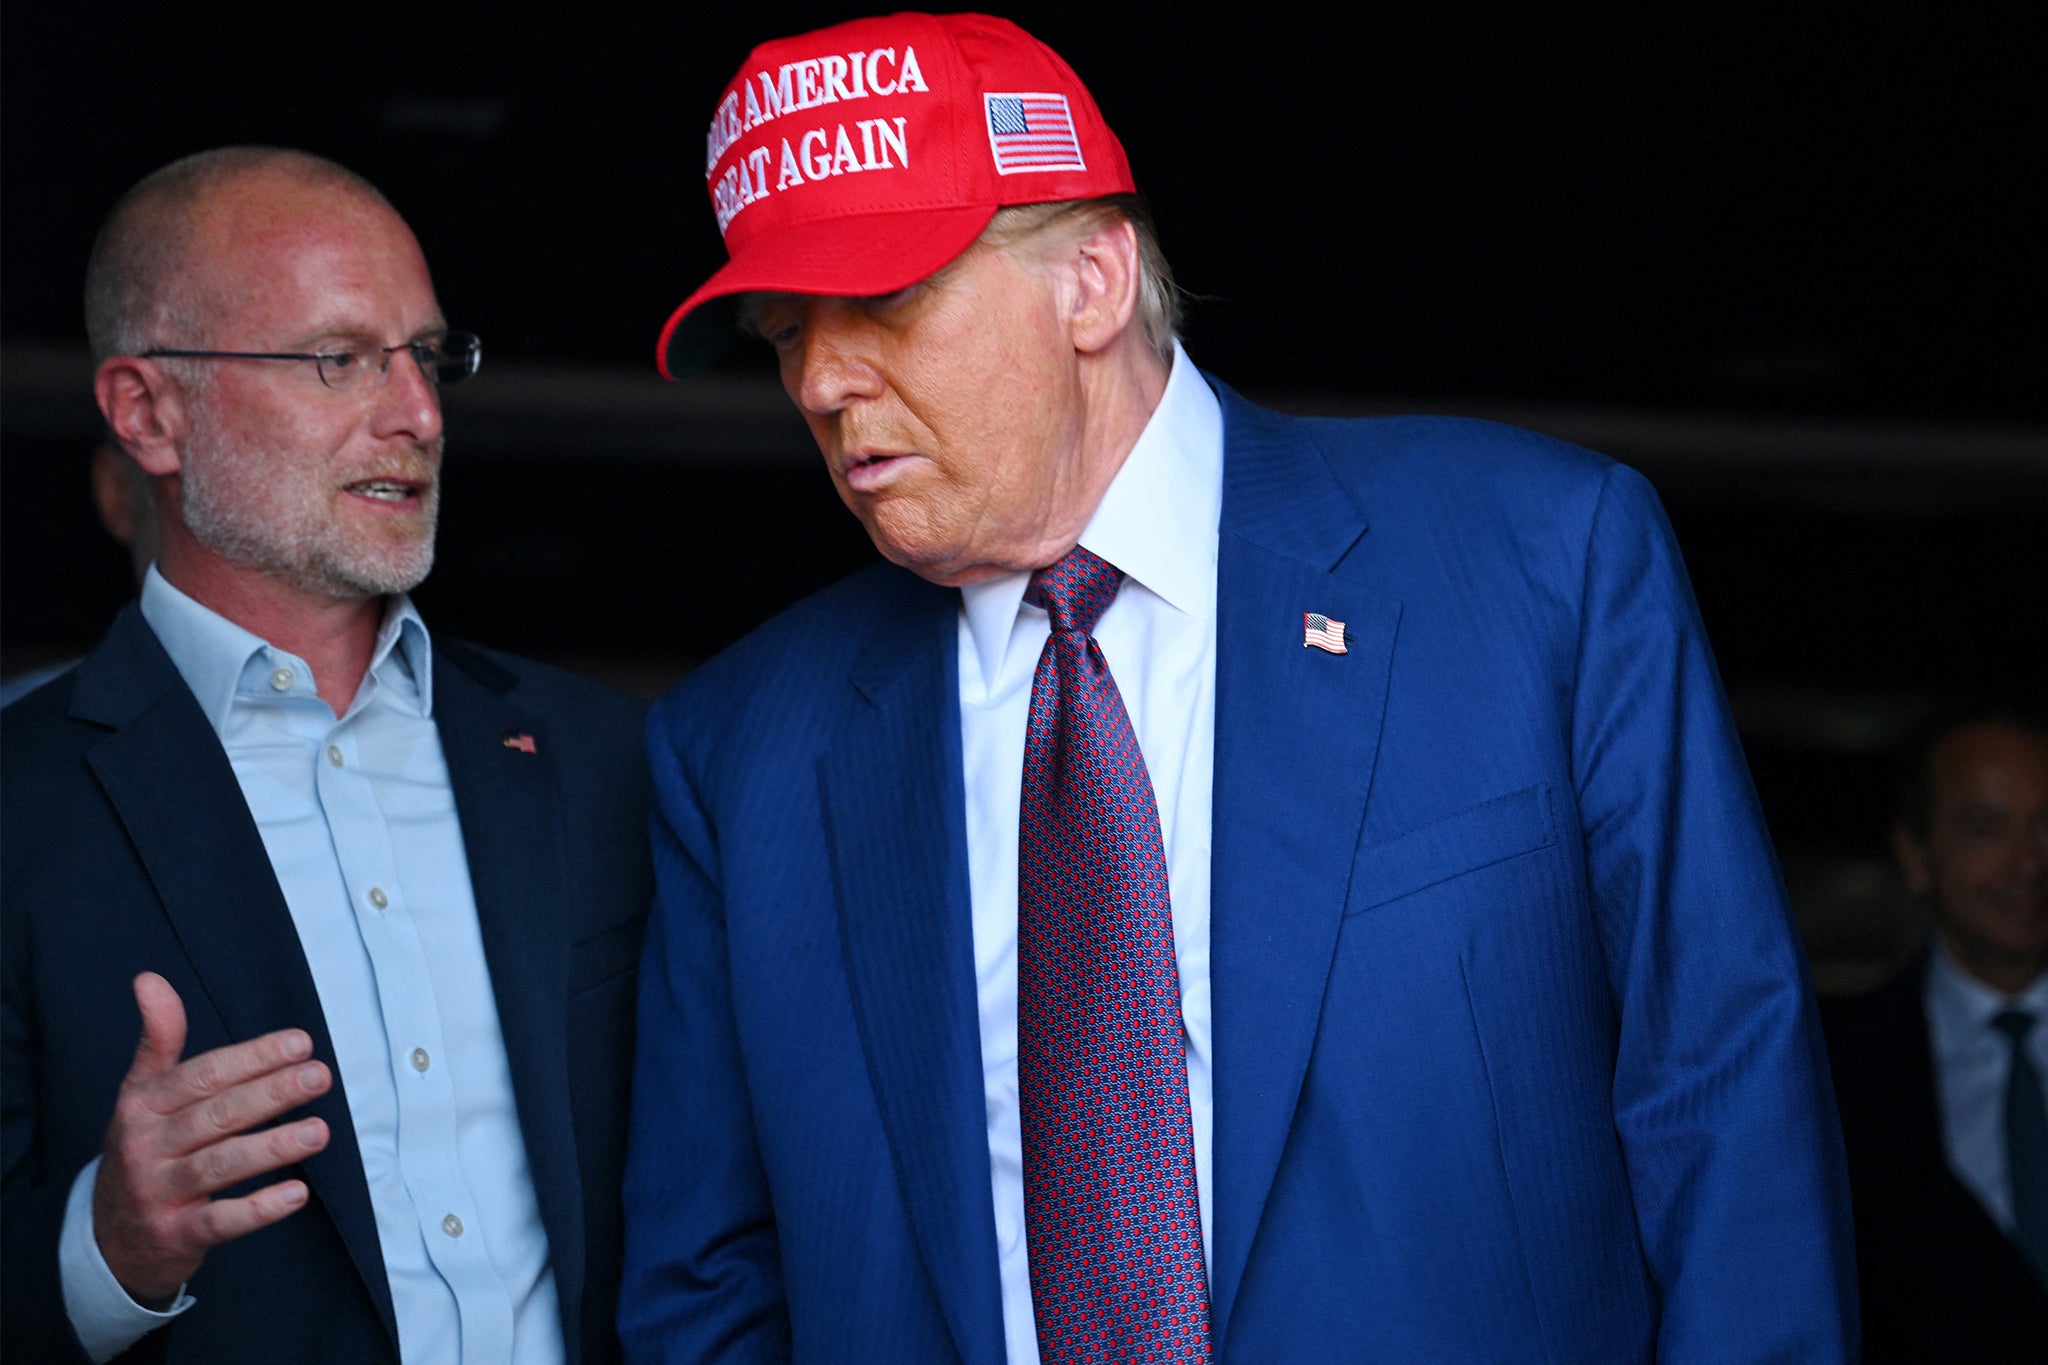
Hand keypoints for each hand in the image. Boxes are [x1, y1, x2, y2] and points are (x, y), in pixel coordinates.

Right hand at [91, 972, 331, 1306]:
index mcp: (142, 1105)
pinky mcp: (174, 1235)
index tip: (301, 1042)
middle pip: (215, 1115)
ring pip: (219, 1166)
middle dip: (270, 1093)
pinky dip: (258, 1209)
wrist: (107, 1236)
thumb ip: (157, 1039)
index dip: (252, 1057)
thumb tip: (149, 979)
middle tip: (319, 1077)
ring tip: (320, 1132)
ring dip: (272, 1148)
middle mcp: (146, 1146)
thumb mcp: (140, 1094)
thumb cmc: (142, 1149)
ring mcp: (158, 1193)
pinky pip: (219, 1221)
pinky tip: (297, 1193)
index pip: (202, 1075)